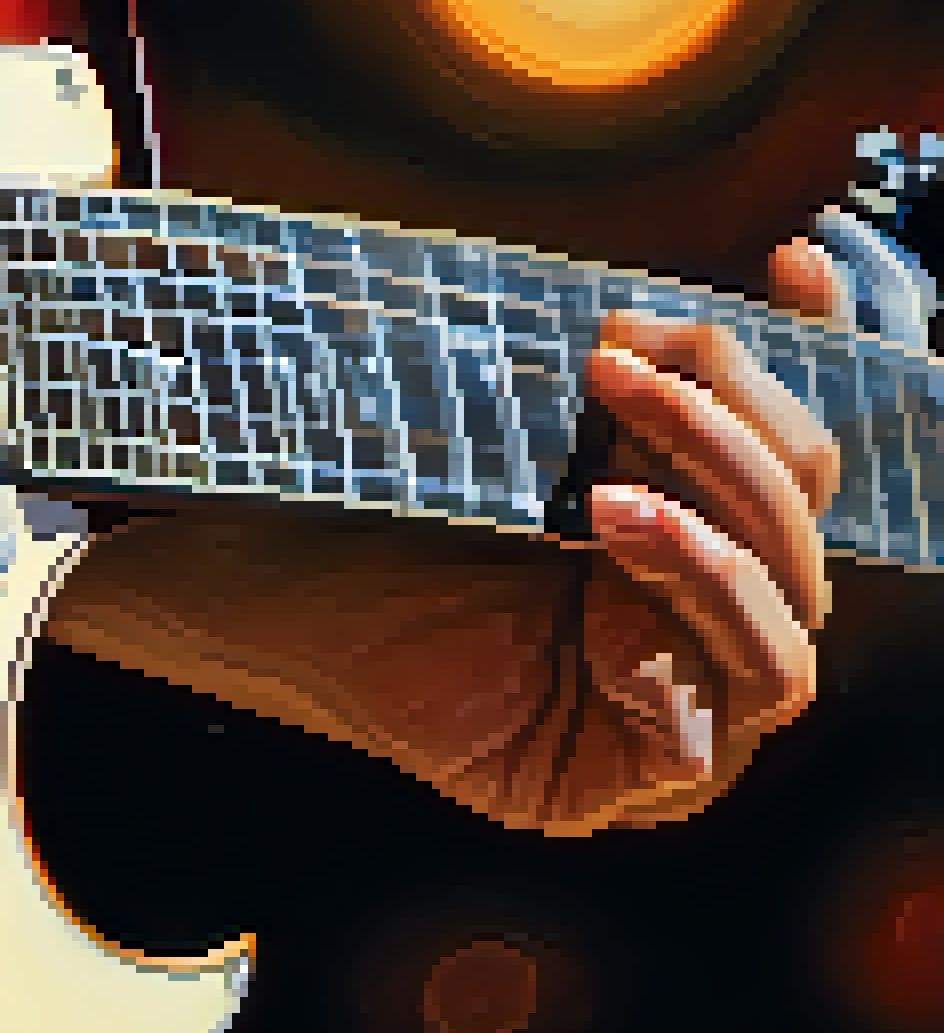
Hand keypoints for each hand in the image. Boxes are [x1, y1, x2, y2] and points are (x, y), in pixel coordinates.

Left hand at [45, 238, 845, 834]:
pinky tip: (610, 543)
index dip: (802, 356)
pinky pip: (740, 689)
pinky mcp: (639, 773)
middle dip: (726, 423)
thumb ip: (596, 380)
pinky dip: (697, 600)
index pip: (786, 443)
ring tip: (605, 477)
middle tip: (615, 361)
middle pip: (798, 510)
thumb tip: (671, 309)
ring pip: (792, 597)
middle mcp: (681, 615)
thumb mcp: (477, 425)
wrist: (229, 597)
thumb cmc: (336, 510)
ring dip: (717, 509)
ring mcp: (673, 700)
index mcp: (662, 527)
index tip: (791, 259)